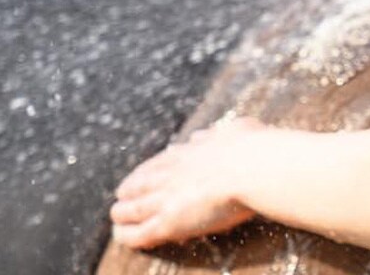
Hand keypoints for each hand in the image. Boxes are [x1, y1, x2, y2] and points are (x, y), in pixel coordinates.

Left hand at [109, 116, 277, 248]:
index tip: (139, 177)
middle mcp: (171, 175)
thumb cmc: (253, 148)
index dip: (145, 172)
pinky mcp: (169, 222)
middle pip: (139, 184)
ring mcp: (167, 199)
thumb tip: (205, 136)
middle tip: (121, 197)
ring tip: (117, 218)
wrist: (253, 167)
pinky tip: (121, 237)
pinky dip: (128, 236)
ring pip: (132, 208)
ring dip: (122, 213)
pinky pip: (140, 233)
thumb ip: (218, 136)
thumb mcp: (234, 131)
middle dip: (128, 192)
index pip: (158, 164)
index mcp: (187, 154)